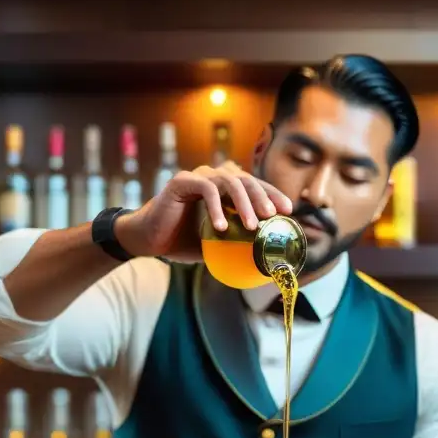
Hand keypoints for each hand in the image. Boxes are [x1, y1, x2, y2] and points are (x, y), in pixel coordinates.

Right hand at [116, 161, 291, 258]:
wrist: (148, 240)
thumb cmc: (183, 242)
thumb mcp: (217, 244)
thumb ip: (237, 243)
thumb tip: (265, 261)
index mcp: (225, 188)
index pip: (255, 185)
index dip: (273, 194)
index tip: (288, 211)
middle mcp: (213, 176)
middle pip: (246, 180)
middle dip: (264, 197)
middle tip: (273, 216)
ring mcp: (197, 176)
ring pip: (229, 181)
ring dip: (244, 203)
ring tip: (252, 225)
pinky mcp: (181, 181)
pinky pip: (206, 190)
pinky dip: (216, 207)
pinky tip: (221, 227)